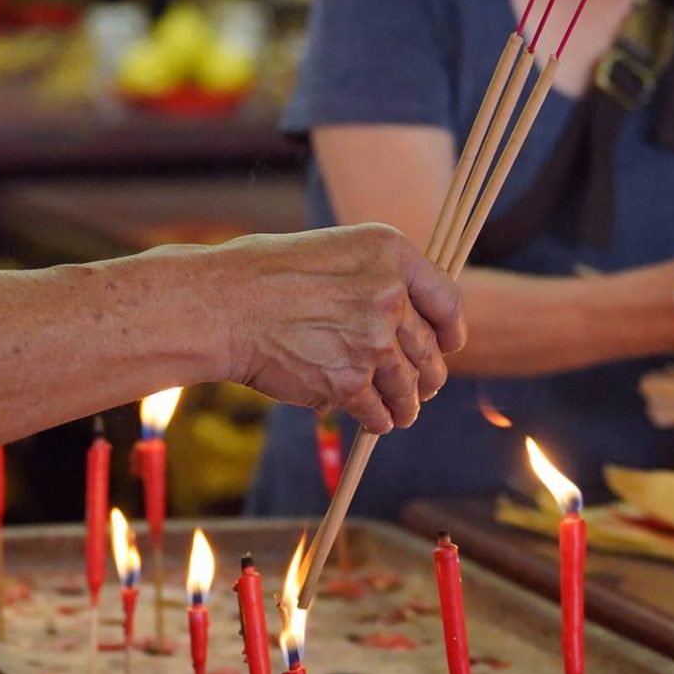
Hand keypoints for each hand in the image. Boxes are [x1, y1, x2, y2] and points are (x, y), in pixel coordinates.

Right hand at [222, 224, 466, 434]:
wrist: (223, 306)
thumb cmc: (266, 274)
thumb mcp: (334, 252)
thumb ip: (375, 279)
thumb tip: (406, 317)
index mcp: (390, 253)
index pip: (447, 299)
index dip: (450, 329)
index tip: (449, 344)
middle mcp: (389, 294)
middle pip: (430, 350)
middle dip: (428, 374)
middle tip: (423, 386)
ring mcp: (371, 341)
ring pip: (408, 386)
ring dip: (407, 404)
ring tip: (401, 412)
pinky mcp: (348, 382)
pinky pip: (378, 411)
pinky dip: (378, 420)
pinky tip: (375, 421)